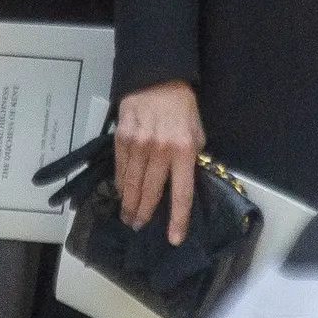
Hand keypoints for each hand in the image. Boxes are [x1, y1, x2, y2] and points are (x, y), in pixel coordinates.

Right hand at [114, 81, 204, 241]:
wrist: (158, 78)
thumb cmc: (182, 108)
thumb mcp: (197, 134)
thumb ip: (190, 159)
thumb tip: (182, 183)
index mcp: (184, 151)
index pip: (181, 193)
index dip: (178, 219)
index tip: (174, 239)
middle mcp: (160, 150)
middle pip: (151, 192)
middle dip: (144, 214)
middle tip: (138, 227)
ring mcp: (139, 144)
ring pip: (132, 183)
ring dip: (129, 203)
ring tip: (128, 216)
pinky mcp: (122, 137)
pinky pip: (120, 167)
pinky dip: (121, 183)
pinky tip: (121, 193)